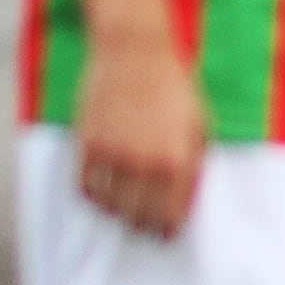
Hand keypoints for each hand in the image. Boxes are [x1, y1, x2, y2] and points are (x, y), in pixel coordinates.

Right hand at [73, 32, 204, 238]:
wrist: (134, 50)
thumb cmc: (173, 86)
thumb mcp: (199, 126)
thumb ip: (193, 166)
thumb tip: (182, 202)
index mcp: (177, 159)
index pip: (170, 215)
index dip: (167, 229)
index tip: (164, 234)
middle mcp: (144, 161)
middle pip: (138, 215)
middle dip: (142, 226)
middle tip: (142, 227)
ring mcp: (113, 153)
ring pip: (110, 205)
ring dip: (116, 213)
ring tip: (122, 212)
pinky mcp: (87, 142)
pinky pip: (85, 185)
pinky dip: (93, 196)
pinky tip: (101, 194)